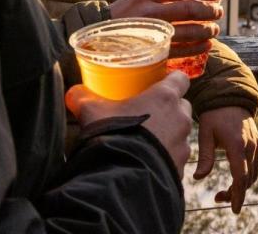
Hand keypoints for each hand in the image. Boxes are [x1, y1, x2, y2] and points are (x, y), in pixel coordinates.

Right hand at [66, 72, 193, 173]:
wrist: (121, 179)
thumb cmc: (112, 136)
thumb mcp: (92, 112)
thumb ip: (83, 97)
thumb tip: (74, 92)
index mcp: (164, 97)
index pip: (181, 79)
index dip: (171, 80)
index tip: (159, 84)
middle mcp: (180, 118)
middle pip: (182, 106)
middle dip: (169, 109)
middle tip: (148, 114)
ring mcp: (183, 145)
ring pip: (180, 133)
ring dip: (168, 135)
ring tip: (146, 142)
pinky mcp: (180, 167)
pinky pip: (176, 157)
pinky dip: (165, 157)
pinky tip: (146, 161)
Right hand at [111, 0, 221, 56]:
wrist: (100, 35)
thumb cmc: (128, 12)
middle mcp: (149, 12)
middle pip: (188, 10)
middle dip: (209, 11)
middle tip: (218, 13)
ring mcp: (150, 33)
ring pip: (188, 31)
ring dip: (206, 30)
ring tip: (214, 29)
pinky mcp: (151, 52)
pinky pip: (180, 50)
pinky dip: (197, 47)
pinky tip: (205, 44)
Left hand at [194, 107, 257, 212]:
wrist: (231, 96)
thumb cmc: (214, 115)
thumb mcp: (205, 133)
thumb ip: (205, 156)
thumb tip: (198, 178)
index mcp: (237, 144)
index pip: (241, 177)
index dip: (238, 195)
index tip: (234, 209)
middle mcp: (250, 146)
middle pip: (248, 179)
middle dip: (236, 194)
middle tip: (219, 198)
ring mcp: (256, 144)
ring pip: (253, 174)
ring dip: (242, 187)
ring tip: (224, 193)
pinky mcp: (257, 143)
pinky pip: (255, 166)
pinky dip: (246, 177)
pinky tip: (234, 181)